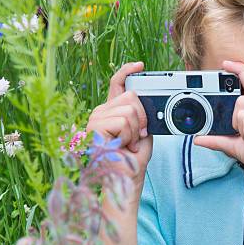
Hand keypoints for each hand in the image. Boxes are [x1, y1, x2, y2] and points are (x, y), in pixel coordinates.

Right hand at [87, 62, 152, 186]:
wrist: (125, 179)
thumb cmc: (133, 161)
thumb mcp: (143, 133)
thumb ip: (144, 115)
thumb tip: (147, 100)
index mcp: (112, 111)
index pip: (117, 83)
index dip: (127, 71)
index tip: (140, 65)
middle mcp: (101, 111)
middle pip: (131, 95)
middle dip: (142, 117)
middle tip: (137, 136)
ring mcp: (96, 117)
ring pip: (130, 109)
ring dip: (136, 130)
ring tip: (128, 144)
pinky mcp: (95, 125)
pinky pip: (124, 121)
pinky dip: (129, 136)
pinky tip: (122, 145)